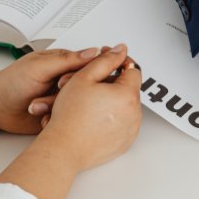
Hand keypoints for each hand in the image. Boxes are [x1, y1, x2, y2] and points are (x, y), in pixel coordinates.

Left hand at [0, 48, 100, 133]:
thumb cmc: (11, 82)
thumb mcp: (39, 66)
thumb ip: (66, 60)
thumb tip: (93, 52)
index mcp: (64, 64)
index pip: (88, 66)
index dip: (83, 75)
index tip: (65, 81)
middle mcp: (66, 81)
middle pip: (85, 87)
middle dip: (67, 93)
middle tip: (52, 92)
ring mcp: (62, 98)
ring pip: (76, 105)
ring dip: (56, 107)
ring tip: (37, 106)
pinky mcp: (58, 114)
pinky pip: (68, 119)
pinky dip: (55, 120)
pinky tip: (43, 119)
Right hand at [37, 44, 142, 171]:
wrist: (63, 148)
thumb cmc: (70, 116)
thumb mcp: (84, 77)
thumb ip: (105, 60)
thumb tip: (121, 50)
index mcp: (128, 95)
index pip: (132, 69)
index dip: (118, 61)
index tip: (107, 60)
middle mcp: (135, 113)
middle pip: (128, 88)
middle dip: (111, 82)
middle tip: (90, 82)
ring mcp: (131, 130)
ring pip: (124, 106)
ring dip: (111, 100)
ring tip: (89, 101)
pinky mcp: (124, 143)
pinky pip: (122, 124)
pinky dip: (111, 118)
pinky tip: (93, 117)